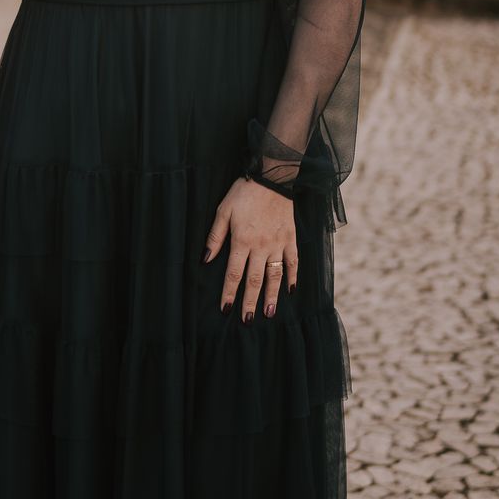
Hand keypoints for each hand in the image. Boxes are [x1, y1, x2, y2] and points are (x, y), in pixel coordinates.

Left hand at [204, 178, 297, 321]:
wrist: (272, 177)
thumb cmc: (243, 193)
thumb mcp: (222, 212)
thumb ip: (215, 238)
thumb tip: (205, 260)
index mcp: (241, 241)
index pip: (233, 274)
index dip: (229, 293)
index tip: (225, 309)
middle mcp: (261, 247)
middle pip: (254, 280)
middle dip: (250, 302)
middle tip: (247, 321)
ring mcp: (278, 244)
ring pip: (275, 276)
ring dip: (272, 296)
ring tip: (269, 313)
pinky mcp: (291, 238)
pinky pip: (293, 262)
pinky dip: (293, 277)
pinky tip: (291, 291)